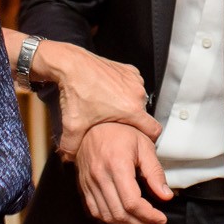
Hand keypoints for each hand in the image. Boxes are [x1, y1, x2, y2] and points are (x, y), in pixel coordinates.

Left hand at [26, 39, 160, 158]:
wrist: (69, 64)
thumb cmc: (75, 91)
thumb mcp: (73, 126)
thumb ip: (72, 148)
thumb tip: (69, 159)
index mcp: (131, 109)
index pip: (154, 131)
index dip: (147, 140)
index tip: (139, 141)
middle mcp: (137, 93)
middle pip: (143, 116)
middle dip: (130, 122)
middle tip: (114, 124)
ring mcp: (134, 79)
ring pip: (138, 101)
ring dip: (127, 106)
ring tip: (108, 108)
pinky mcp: (129, 70)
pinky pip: (132, 86)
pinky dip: (124, 91)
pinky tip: (108, 93)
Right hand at [75, 120, 171, 223]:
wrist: (94, 125)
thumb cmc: (120, 132)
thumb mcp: (144, 146)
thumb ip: (155, 172)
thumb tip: (165, 196)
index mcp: (116, 165)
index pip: (132, 202)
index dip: (148, 216)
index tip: (161, 219)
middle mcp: (100, 176)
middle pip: (120, 214)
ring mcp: (89, 183)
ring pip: (108, 216)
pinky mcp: (84, 187)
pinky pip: (96, 211)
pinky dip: (112, 220)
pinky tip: (126, 218)